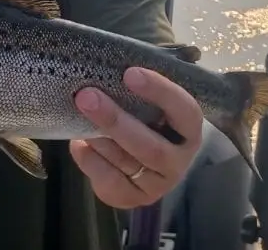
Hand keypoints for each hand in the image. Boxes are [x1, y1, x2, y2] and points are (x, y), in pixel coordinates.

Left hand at [70, 66, 203, 208]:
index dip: (160, 92)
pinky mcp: (135, 198)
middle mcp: (178, 160)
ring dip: (97, 138)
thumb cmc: (145, 119)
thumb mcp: (148, 104)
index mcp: (188, 130)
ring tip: (79, 115)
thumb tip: (99, 70)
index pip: (184, 111)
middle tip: (85, 96)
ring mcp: (158, 184)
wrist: (142, 161)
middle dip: (115, 120)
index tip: (129, 73)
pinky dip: (89, 161)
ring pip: (125, 162)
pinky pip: (109, 182)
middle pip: (150, 146)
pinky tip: (79, 145)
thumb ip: (134, 91)